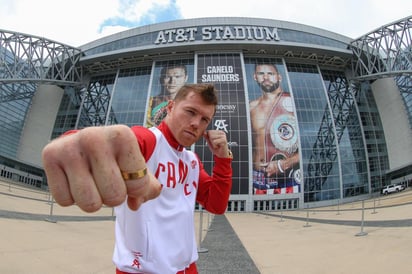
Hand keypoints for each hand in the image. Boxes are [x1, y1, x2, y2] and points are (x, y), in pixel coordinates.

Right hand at [41, 125, 160, 211]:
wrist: (90, 141)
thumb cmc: (118, 157)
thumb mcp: (138, 166)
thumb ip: (147, 186)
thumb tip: (136, 202)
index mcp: (122, 135)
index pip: (137, 185)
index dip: (135, 189)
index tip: (127, 174)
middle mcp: (94, 137)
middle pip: (114, 197)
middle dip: (114, 196)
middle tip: (108, 179)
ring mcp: (69, 146)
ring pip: (89, 203)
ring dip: (94, 200)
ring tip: (93, 180)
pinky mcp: (49, 156)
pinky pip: (64, 201)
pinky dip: (72, 197)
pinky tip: (75, 178)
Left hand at [203, 130, 230, 157]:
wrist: (222, 155)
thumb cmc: (216, 148)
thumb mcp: (209, 142)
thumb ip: (207, 137)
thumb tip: (204, 132)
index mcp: (218, 132)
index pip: (209, 131)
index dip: (209, 138)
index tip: (213, 142)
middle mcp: (222, 132)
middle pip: (210, 134)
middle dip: (211, 141)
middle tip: (215, 144)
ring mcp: (223, 136)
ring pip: (212, 138)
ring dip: (213, 144)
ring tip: (217, 145)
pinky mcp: (224, 140)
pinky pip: (214, 142)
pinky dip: (214, 146)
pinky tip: (218, 147)